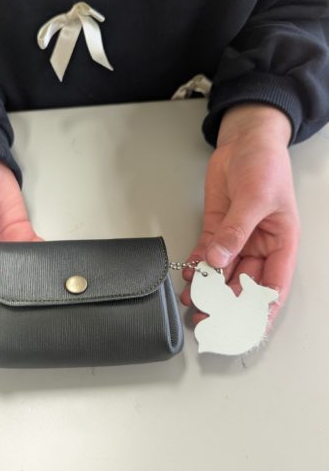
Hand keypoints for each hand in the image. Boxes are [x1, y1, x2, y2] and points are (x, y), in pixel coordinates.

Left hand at [180, 103, 299, 326]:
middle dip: (226, 304)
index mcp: (281, 243)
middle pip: (243, 284)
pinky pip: (206, 254)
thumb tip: (219, 259)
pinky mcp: (216, 230)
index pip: (273, 285)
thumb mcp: (256, 198)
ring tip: (193, 303)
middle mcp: (259, 246)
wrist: (244, 142)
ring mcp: (236, 239)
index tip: (245, 329)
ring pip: (222, 273)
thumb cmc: (265, 165)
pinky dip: (197, 267)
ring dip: (208, 289)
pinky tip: (189, 277)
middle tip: (209, 319)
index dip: (260, 310)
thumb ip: (236, 230)